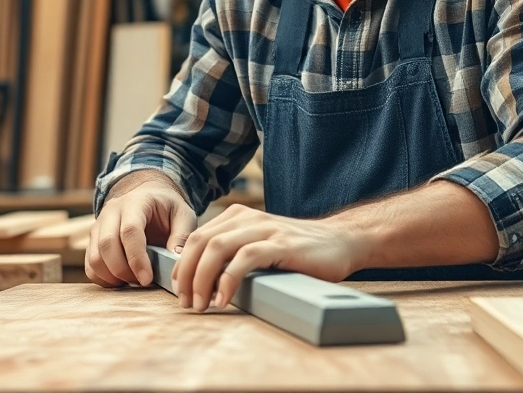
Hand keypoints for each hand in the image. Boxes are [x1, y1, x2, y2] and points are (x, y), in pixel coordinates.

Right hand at [86, 170, 197, 287]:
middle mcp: (111, 212)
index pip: (129, 231)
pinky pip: (90, 265)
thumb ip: (182, 235)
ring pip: (95, 257)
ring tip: (134, 281)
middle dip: (124, 271)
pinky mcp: (93, 241)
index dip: (136, 258)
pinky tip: (121, 281)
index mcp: (135, 203)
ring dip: (112, 276)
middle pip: (107, 245)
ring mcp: (98, 226)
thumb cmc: (166, 208)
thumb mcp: (183, 214)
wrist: (147, 196)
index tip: (147, 279)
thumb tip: (175, 259)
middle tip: (143, 282)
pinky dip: (103, 279)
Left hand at [170, 205, 365, 311]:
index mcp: (238, 216)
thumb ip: (236, 251)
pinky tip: (224, 299)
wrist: (342, 241)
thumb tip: (202, 278)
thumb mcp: (260, 244)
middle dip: (187, 274)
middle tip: (186, 302)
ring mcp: (264, 229)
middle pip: (200, 242)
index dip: (182, 264)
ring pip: (217, 248)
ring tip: (200, 305)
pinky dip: (228, 280)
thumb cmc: (299, 250)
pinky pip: (245, 259)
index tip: (180, 290)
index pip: (196, 237)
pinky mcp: (281, 244)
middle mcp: (247, 218)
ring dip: (202, 279)